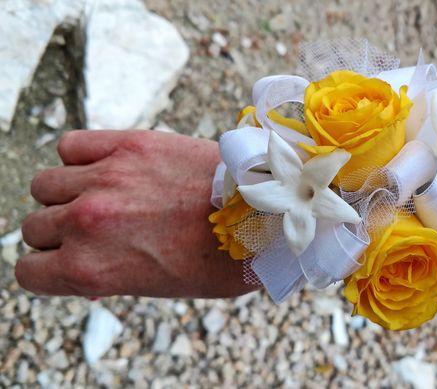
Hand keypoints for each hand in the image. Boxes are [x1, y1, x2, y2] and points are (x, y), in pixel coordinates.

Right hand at [16, 130, 256, 297]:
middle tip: (96, 231)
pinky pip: (71, 145)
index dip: (48, 269)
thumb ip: (109, 274)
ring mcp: (106, 179)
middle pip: (34, 227)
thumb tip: (83, 267)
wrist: (264, 216)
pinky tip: (107, 167)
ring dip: (65, 194)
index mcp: (91, 269)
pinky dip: (80, 157)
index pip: (28, 270)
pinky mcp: (129, 145)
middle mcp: (86, 223)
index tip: (67, 262)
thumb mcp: (158, 286)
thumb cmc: (219, 260)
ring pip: (45, 185)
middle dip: (60, 234)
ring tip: (101, 196)